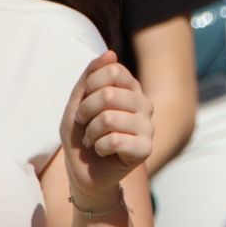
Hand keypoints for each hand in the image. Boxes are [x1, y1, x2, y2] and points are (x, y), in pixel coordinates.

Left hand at [62, 53, 152, 208]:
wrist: (85, 173)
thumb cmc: (81, 135)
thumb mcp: (77, 102)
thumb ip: (90, 77)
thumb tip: (110, 53)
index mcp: (130, 88)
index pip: (112, 70)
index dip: (89, 86)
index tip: (84, 102)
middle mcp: (144, 103)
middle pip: (108, 94)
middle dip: (85, 112)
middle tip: (85, 125)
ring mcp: (148, 126)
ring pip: (109, 118)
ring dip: (91, 133)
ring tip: (93, 140)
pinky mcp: (146, 148)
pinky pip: (115, 140)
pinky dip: (99, 148)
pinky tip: (104, 152)